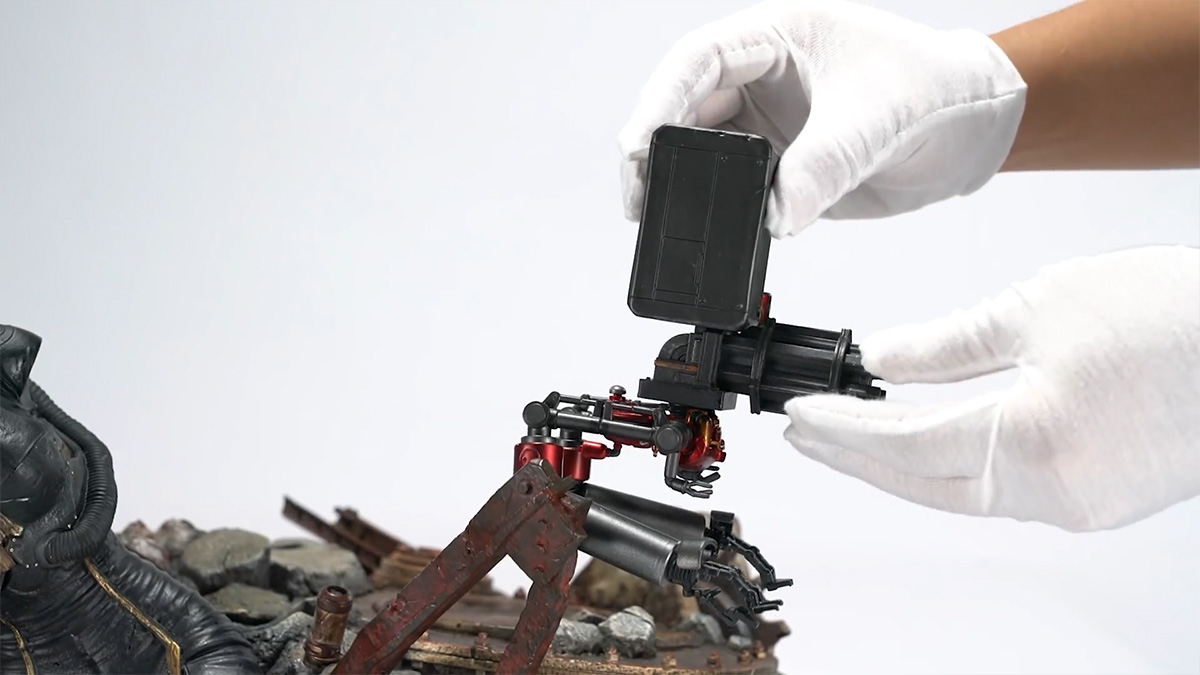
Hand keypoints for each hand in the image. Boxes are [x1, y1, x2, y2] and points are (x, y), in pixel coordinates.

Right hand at [619, 0, 1026, 236]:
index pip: (699, 60)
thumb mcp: (879, 119)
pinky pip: (734, 188)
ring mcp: (767, 122)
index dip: (660, 100)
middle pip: (684, 108)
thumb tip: (775, 216)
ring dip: (680, 184)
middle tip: (638, 196)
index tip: (640, 147)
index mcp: (779, 35)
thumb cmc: (938, 89)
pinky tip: (711, 232)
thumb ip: (824, 165)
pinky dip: (719, 210)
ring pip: (701, 151)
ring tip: (660, 220)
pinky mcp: (779, 165)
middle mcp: (762, 75)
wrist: (974, 129)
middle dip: (655, 151)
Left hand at [783, 246, 1199, 531]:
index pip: (903, 440)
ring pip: (959, 494)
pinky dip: (954, 469)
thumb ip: (947, 344)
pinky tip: (929, 445)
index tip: (801, 413)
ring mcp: (1075, 504)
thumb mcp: (1039, 308)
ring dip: (900, 467)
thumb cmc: (1174, 319)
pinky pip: (1001, 492)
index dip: (843, 427)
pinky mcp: (1095, 501)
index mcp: (1028, 438)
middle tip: (804, 438)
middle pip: (920, 482)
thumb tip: (880, 358)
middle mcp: (1049, 488)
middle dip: (855, 458)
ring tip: (851, 439)